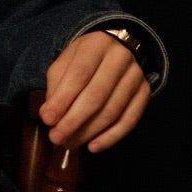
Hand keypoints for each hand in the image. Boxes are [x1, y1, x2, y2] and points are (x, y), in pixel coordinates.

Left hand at [39, 30, 148, 153]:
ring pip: (112, 110)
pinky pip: (130, 119)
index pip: (79, 74)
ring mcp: (136, 75)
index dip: (62, 100)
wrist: (116, 49)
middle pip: (96, 95)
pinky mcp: (144, 92)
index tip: (47, 120)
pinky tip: (93, 146)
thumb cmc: (84, 60)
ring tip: (70, 143)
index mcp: (96, 45)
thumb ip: (56, 86)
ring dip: (89, 132)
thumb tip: (49, 116)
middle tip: (56, 138)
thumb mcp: (65, 63)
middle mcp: (120, 57)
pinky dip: (111, 137)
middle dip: (73, 121)